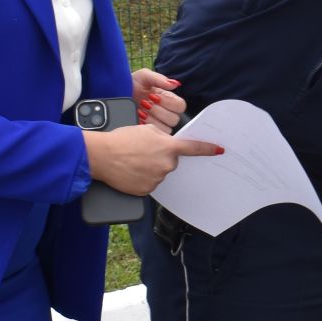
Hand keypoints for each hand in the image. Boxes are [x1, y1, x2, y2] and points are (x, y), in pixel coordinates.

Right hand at [85, 124, 221, 195]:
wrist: (102, 155)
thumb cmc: (121, 140)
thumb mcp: (145, 130)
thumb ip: (162, 137)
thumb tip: (168, 144)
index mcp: (168, 147)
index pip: (193, 148)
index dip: (207, 149)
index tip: (219, 150)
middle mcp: (166, 165)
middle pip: (170, 162)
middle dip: (160, 158)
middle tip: (143, 153)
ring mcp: (157, 179)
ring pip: (159, 173)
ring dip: (150, 168)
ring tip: (133, 162)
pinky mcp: (146, 190)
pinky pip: (149, 184)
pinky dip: (142, 179)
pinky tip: (131, 172)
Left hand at [132, 68, 186, 133]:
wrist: (115, 95)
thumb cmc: (131, 84)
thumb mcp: (144, 76)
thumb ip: (159, 79)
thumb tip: (175, 84)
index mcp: (169, 99)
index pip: (180, 106)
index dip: (168, 102)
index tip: (154, 96)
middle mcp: (166, 112)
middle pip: (174, 119)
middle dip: (158, 111)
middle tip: (145, 104)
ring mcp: (158, 124)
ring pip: (166, 129)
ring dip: (152, 120)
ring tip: (141, 111)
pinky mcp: (150, 133)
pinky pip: (155, 136)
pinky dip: (146, 126)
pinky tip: (138, 118)